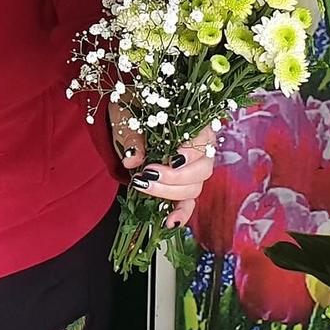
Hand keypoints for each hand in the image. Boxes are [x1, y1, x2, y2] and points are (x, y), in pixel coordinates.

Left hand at [110, 103, 218, 229]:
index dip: (193, 151)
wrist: (124, 112)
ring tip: (144, 185)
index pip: (205, 139)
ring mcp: (191, 168)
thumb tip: (132, 159)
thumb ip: (133, 136)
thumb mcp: (128, 116)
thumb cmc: (131, 107)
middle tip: (149, 173)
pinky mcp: (180, 185)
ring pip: (194, 187)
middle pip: (202, 169)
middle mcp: (199, 147)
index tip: (174, 158)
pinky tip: (169, 223)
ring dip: (170, 192)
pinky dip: (180, 214)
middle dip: (175, 176)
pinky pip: (187, 203)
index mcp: (194, 122)